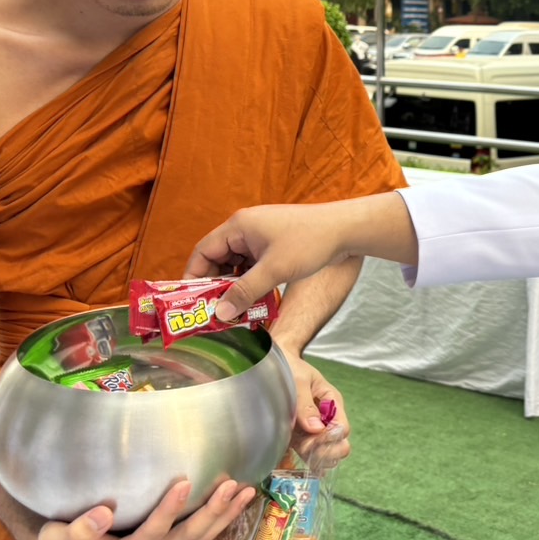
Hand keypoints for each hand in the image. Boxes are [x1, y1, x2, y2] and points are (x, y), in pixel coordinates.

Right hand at [23, 478, 255, 539]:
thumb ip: (76, 532)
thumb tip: (102, 515)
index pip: (153, 532)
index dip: (169, 510)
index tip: (184, 482)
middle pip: (189, 536)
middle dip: (213, 511)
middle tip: (233, 485)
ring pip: (201, 535)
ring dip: (226, 514)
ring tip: (248, 490)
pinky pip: (200, 532)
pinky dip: (221, 516)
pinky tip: (238, 498)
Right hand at [185, 202, 363, 321]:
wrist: (346, 230)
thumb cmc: (311, 242)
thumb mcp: (274, 271)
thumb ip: (245, 292)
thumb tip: (221, 312)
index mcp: (239, 226)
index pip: (203, 251)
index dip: (194, 277)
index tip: (192, 301)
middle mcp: (246, 227)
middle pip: (218, 258)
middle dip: (216, 284)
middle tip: (214, 310)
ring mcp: (261, 235)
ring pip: (237, 263)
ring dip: (236, 285)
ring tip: (235, 309)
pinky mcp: (275, 243)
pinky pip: (254, 264)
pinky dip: (252, 280)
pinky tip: (255, 300)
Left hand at [283, 349, 349, 468]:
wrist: (272, 364)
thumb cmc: (289, 368)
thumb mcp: (299, 381)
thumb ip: (306, 404)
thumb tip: (316, 429)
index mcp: (332, 403)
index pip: (342, 429)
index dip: (328, 438)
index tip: (309, 439)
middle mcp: (326, 419)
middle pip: (339, 445)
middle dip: (325, 451)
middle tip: (304, 447)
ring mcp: (313, 430)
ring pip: (326, 454)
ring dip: (315, 458)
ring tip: (297, 451)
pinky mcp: (300, 437)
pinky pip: (311, 456)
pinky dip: (307, 462)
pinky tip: (296, 463)